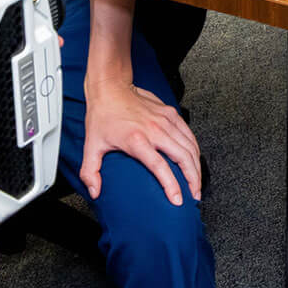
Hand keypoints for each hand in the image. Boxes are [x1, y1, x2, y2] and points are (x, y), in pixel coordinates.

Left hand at [80, 78, 201, 205]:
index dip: (171, 185)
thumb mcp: (92, 144)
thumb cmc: (102, 115)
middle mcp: (155, 129)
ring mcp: (165, 120)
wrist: (110, 87)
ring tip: (197, 182)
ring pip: (189, 146)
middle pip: (183, 157)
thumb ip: (90, 171)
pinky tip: (195, 160)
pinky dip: (195, 149)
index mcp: (136, 140)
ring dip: (196, 166)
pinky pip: (188, 134)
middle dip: (193, 179)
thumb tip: (94, 192)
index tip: (178, 200)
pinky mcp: (170, 113)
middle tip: (194, 196)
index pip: (160, 166)